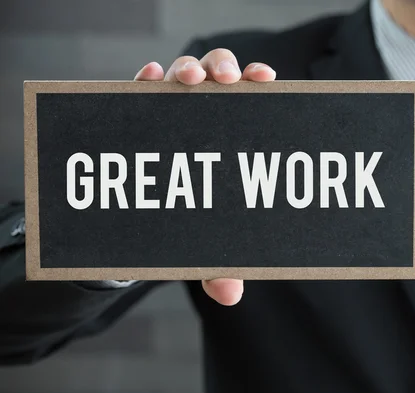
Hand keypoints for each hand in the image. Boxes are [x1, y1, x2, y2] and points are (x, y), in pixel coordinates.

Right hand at [134, 49, 276, 305]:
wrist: (155, 217)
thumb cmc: (196, 220)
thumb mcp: (210, 242)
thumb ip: (222, 264)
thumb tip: (232, 296)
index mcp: (236, 132)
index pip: (251, 98)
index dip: (258, 81)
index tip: (265, 80)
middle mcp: (208, 114)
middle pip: (219, 75)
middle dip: (223, 68)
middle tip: (225, 80)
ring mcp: (174, 110)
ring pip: (184, 74)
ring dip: (186, 69)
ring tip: (186, 79)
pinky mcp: (143, 115)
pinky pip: (143, 89)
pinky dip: (147, 79)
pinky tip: (148, 79)